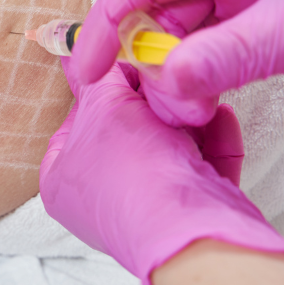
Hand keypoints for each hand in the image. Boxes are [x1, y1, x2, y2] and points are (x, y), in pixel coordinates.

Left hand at [39, 59, 283, 284]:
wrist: (192, 229)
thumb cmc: (133, 173)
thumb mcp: (104, 107)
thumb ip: (99, 78)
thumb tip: (84, 56)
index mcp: (62, 181)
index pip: (75, 121)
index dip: (101, 88)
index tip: (125, 63)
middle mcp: (100, 198)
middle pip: (127, 129)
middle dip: (153, 101)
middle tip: (166, 75)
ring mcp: (148, 206)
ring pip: (169, 144)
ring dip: (187, 116)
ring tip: (197, 97)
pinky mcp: (193, 211)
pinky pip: (202, 164)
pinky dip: (213, 139)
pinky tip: (221, 117)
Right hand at [72, 0, 283, 125]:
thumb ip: (229, 54)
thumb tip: (163, 83)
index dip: (108, 21)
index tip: (88, 70)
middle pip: (157, 10)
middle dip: (140, 55)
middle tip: (140, 101)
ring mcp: (249, 3)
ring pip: (182, 39)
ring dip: (171, 74)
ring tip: (178, 110)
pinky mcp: (266, 34)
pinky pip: (211, 58)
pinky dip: (197, 82)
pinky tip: (200, 105)